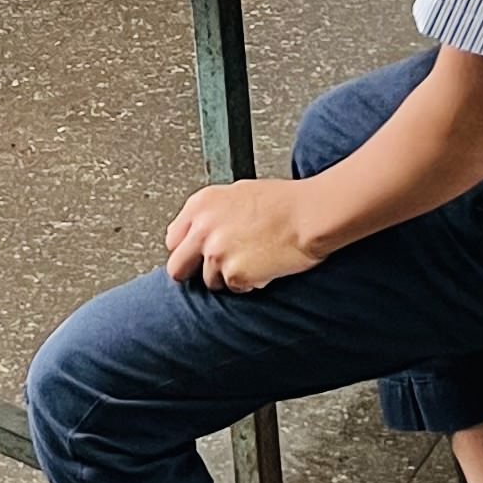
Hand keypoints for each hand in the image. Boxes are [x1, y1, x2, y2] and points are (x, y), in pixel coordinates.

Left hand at [164, 176, 320, 293]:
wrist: (309, 215)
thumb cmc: (283, 202)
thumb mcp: (238, 193)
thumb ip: (211, 214)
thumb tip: (198, 232)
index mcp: (201, 204)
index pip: (173, 240)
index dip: (187, 250)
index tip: (196, 255)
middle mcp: (202, 228)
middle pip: (177, 268)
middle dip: (194, 272)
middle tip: (216, 269)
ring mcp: (216, 253)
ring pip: (209, 282)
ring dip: (229, 277)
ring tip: (253, 259)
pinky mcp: (234, 274)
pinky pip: (235, 289)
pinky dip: (249, 283)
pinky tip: (264, 265)